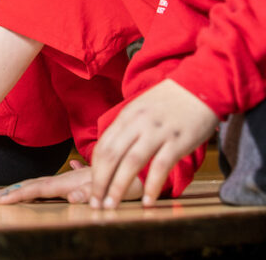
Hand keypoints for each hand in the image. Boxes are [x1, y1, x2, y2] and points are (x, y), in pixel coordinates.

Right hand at [0, 160, 140, 204]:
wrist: (140, 167)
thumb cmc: (128, 180)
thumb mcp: (111, 187)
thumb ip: (91, 191)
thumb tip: (72, 198)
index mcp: (70, 182)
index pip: (37, 189)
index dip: (16, 195)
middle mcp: (67, 180)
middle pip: (31, 186)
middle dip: (8, 193)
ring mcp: (70, 181)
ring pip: (39, 185)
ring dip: (18, 191)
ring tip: (1, 196)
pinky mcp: (77, 183)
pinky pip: (51, 186)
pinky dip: (36, 189)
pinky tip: (34, 189)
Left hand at [90, 79, 217, 208]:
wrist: (201, 85)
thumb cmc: (170, 100)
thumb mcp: (141, 108)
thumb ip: (126, 128)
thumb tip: (111, 150)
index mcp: (126, 116)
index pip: (103, 146)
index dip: (94, 170)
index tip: (90, 188)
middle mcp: (138, 124)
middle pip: (111, 156)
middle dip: (100, 182)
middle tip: (94, 203)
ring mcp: (158, 132)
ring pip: (131, 162)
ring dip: (118, 187)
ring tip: (111, 206)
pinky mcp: (179, 141)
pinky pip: (161, 166)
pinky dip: (152, 185)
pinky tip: (147, 201)